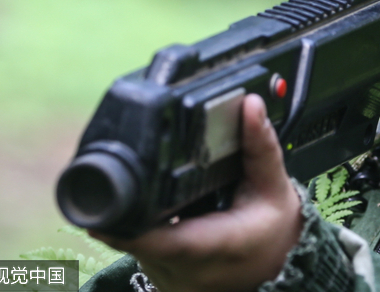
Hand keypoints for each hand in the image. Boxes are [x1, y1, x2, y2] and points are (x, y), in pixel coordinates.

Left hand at [92, 95, 302, 291]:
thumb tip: (250, 105)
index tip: (101, 209)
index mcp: (219, 245)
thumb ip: (259, 145)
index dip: (127, 225)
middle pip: (138, 238)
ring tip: (156, 194)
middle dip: (129, 206)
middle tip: (130, 176)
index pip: (165, 241)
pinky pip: (140, 252)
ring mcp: (172, 281)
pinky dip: (144, 230)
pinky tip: (162, 213)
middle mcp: (189, 271)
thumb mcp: (273, 186)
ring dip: (136, 218)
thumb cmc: (275, 231)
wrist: (278, 270)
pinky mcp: (163, 282)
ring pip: (134, 245)